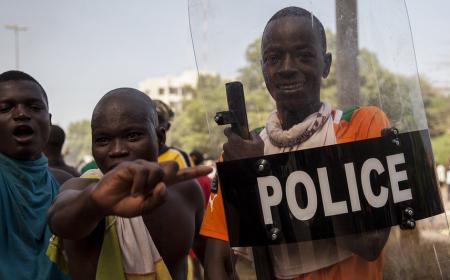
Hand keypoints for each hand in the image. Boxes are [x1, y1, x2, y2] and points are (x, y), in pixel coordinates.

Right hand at [90, 160, 212, 217]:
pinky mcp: (131, 165)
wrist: (104, 203)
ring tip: (135, 193)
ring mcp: (142, 166)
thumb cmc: (125, 204)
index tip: (210, 168)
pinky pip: (143, 172)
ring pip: (158, 170)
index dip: (195, 172)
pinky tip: (131, 190)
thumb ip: (158, 200)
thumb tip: (164, 185)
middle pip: (173, 166)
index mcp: (159, 182)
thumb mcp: (145, 208)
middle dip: (165, 178)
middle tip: (148, 191)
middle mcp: (153, 171)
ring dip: (148, 186)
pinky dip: (138, 185)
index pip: (181, 175)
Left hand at [222, 127, 263, 160]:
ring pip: (228, 150)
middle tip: (242, 147)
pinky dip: (232, 157)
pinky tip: (239, 159)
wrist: (250, 171)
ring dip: (233, 151)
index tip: (233, 132)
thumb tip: (251, 133)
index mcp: (234, 140)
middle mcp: (227, 146)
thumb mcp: (259, 143)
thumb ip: (254, 135)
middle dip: (234, 144)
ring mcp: (225, 155)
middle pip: (229, 142)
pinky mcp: (225, 161)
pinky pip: (228, 157)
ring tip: (242, 155)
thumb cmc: (254, 156)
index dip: (230, 130)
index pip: (226, 130)